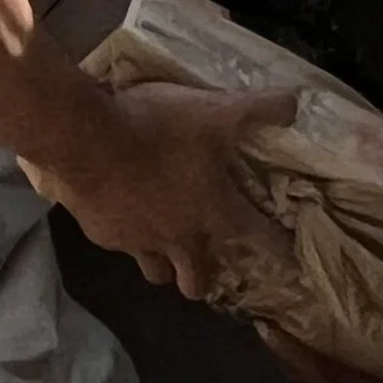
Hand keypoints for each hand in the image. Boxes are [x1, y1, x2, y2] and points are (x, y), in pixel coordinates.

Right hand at [32, 80, 299, 301]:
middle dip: (203, 276)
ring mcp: (138, 241)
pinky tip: (114, 209)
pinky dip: (122, 232)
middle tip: (204, 260)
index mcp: (215, 212)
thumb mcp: (214, 110)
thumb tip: (296, 102)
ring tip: (159, 243)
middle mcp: (180, 238)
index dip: (278, 248)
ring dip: (161, 262)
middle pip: (197, 280)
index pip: (260, 239)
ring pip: (155, 270)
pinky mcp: (101, 234)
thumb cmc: (158, 128)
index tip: (287, 257)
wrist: (86, 138)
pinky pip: (118, 244)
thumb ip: (257, 109)